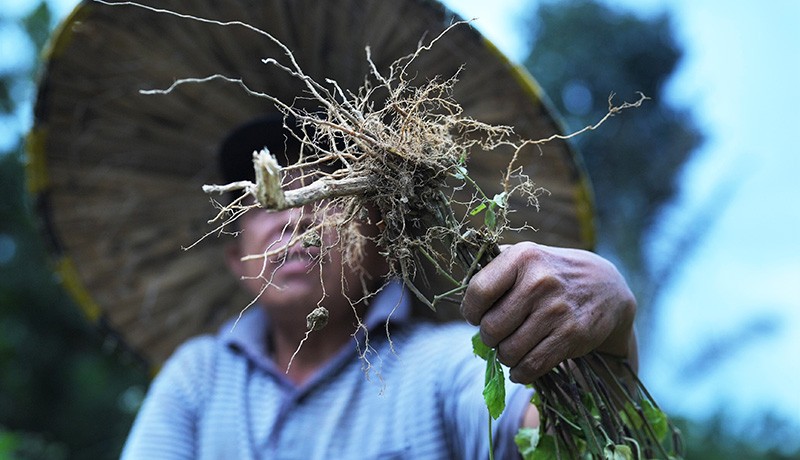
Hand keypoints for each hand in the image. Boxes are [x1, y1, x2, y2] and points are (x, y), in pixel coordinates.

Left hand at [461, 242, 636, 383]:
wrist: (605, 287)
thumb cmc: (551, 273)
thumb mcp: (526, 257)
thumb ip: (493, 267)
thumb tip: (459, 289)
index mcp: (522, 257)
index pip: (478, 292)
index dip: (470, 311)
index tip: (476, 315)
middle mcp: (540, 281)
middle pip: (491, 328)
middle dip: (488, 337)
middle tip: (496, 335)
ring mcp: (557, 309)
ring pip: (510, 351)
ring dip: (505, 356)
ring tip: (509, 349)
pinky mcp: (572, 334)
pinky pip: (532, 365)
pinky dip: (521, 372)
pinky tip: (521, 367)